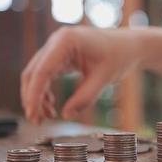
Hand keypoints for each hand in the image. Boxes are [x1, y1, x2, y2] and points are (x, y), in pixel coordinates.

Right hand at [21, 27, 141, 123]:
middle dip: (32, 97)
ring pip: (37, 73)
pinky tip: (51, 105)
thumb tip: (66, 115)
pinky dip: (45, 90)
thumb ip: (85, 98)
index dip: (34, 95)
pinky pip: (47, 73)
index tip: (32, 114)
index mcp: (66, 41)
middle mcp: (57, 40)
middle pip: (34, 72)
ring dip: (38, 95)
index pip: (42, 70)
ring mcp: (58, 46)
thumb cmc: (119, 56)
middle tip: (36, 120)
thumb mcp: (104, 78)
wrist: (129, 45)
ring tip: (46, 116)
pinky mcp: (61, 54)